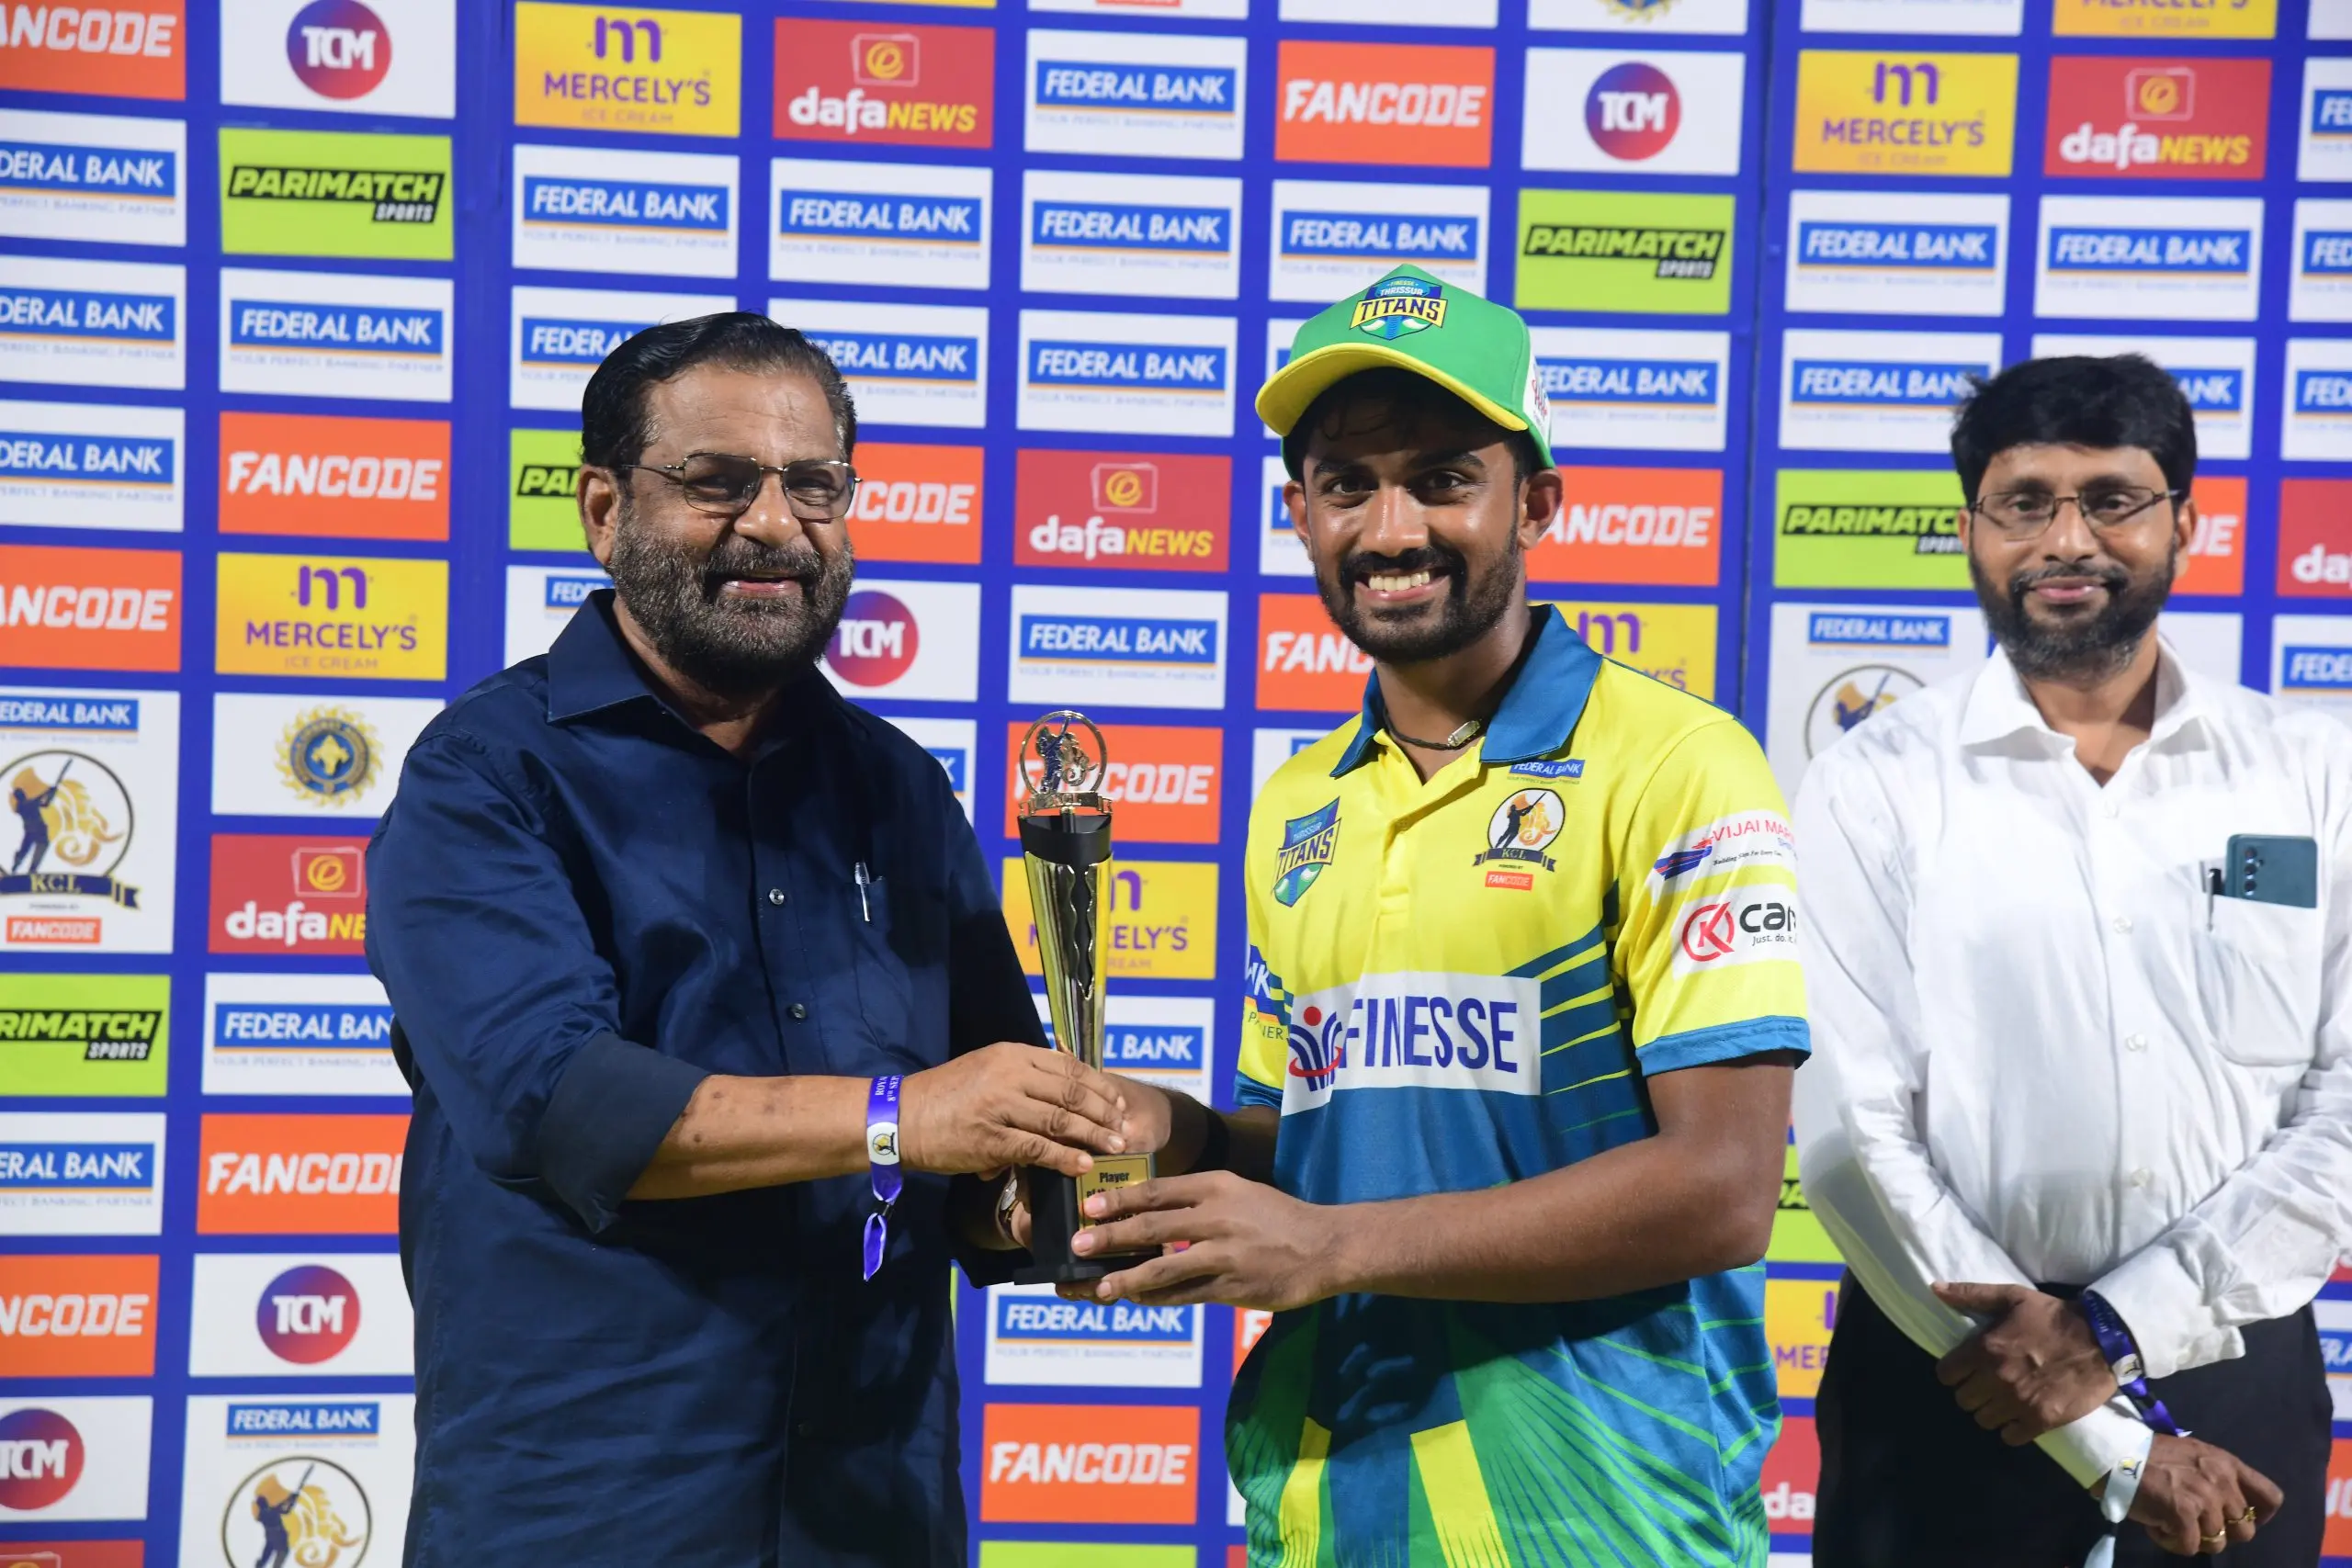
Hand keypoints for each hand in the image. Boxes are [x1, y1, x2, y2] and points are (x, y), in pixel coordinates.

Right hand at [899, 1043, 1131, 1178]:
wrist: (900, 1117)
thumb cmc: (946, 1096)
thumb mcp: (986, 1069)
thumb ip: (1022, 1075)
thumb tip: (1064, 1089)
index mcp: (1011, 1053)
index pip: (1068, 1067)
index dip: (1099, 1086)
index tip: (1118, 1102)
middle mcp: (1009, 1074)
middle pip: (1071, 1092)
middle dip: (1103, 1111)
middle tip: (1124, 1128)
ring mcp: (1000, 1105)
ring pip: (1060, 1119)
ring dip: (1093, 1135)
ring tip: (1115, 1147)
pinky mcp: (991, 1138)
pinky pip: (1038, 1148)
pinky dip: (1065, 1157)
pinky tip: (1082, 1165)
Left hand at [1063, 1169, 1336, 1310]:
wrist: (1324, 1247)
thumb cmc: (1275, 1217)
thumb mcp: (1237, 1192)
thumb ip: (1196, 1199)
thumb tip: (1145, 1210)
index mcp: (1216, 1186)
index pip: (1158, 1191)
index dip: (1120, 1200)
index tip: (1090, 1207)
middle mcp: (1217, 1218)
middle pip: (1152, 1228)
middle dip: (1110, 1238)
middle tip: (1079, 1245)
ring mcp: (1224, 1255)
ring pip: (1164, 1269)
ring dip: (1126, 1279)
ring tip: (1099, 1287)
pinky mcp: (1232, 1288)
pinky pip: (1185, 1295)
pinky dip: (1156, 1298)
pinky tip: (1136, 1299)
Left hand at [1931, 1282, 2115, 1441]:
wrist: (2102, 1341)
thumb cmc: (2053, 1316)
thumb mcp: (2012, 1296)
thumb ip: (1971, 1294)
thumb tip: (1935, 1288)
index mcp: (1985, 1348)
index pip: (1946, 1374)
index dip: (1953, 1372)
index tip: (1964, 1370)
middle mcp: (1997, 1378)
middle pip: (1963, 1400)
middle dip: (1972, 1392)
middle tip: (1986, 1384)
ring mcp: (2018, 1402)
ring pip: (1983, 1420)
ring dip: (1990, 1411)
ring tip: (2003, 1400)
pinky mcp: (2041, 1420)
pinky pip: (2010, 1437)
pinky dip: (2012, 1429)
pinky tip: (2020, 1416)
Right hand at [2122, 1433, 2280, 1555]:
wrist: (2116, 1453)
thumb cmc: (2152, 1455)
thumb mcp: (2195, 1456)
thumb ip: (2217, 1477)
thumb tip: (2227, 1508)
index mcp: (2228, 1465)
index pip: (2271, 1497)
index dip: (2262, 1516)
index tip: (2238, 1520)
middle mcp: (2223, 1483)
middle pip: (2245, 1530)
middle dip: (2220, 1532)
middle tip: (2194, 1523)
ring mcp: (2205, 1500)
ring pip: (2217, 1544)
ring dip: (2192, 1538)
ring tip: (2169, 1522)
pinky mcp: (2184, 1516)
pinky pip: (2188, 1548)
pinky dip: (2170, 1542)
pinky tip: (2155, 1526)